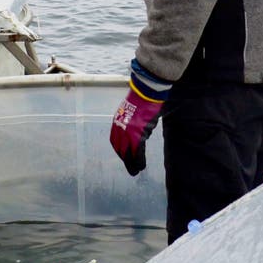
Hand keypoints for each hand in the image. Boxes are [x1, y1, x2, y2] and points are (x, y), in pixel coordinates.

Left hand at [108, 61, 169, 176]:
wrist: (146, 92)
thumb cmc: (142, 99)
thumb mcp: (131, 111)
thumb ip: (131, 123)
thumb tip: (138, 134)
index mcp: (117, 122)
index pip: (115, 141)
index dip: (120, 151)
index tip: (124, 157)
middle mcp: (120, 128)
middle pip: (121, 149)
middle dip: (125, 160)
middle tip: (131, 170)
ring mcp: (128, 132)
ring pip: (128, 153)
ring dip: (132, 163)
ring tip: (136, 170)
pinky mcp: (138, 133)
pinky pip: (137, 151)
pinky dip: (139, 160)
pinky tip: (141, 166)